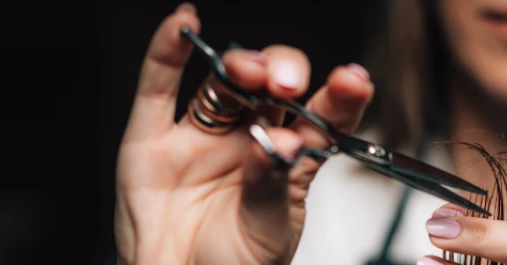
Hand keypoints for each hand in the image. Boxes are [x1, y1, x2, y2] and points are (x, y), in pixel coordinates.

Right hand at [115, 3, 372, 264]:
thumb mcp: (269, 227)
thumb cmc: (233, 264)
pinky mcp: (153, 139)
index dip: (338, 96)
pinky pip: (158, 88)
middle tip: (290, 83)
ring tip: (249, 69)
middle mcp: (250, 137)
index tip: (353, 81)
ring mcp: (203, 135)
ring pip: (223, 84)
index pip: (322, 118)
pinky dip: (166, 53)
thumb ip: (274, 182)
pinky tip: (182, 24)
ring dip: (239, 66)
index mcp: (290, 159)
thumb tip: (279, 142)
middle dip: (284, 75)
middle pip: (273, 88)